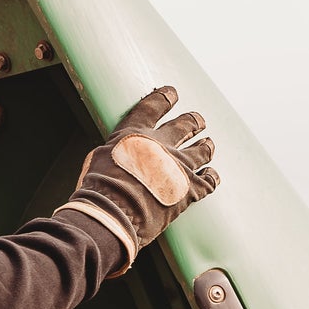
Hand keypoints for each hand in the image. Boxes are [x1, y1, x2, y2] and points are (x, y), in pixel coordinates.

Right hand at [57, 85, 217, 273]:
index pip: (153, 108)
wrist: (112, 215)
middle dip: (193, 121)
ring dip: (206, 146)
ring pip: (202, 149)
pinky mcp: (189, 189)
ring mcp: (178, 166)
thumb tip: (117, 154)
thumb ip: (113, 152)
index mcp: (135, 134)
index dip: (163, 98)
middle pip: (185, 125)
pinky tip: (211, 176)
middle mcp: (161, 145)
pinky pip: (209, 180)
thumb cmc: (97, 191)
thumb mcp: (96, 161)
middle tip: (198, 120)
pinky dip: (211, 177)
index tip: (171, 93)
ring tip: (208, 144)